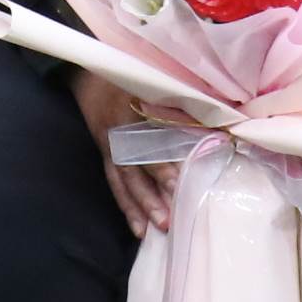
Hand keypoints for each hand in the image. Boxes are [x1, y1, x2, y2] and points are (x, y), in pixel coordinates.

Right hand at [72, 70, 176, 235]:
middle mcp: (117, 133)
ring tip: (153, 230)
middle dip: (150, 195)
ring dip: (139, 206)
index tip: (178, 181)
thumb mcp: (152, 79)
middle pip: (132, 168)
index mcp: (129, 110)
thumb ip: (179, 102)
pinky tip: (138, 227)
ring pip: (123, 181)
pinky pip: (114, 183)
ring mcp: (108, 146)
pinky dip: (126, 205)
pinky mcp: (105, 154)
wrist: (86, 71)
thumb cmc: (128, 73)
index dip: (160, 164)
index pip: (146, 143)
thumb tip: (214, 125)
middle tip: (169, 218)